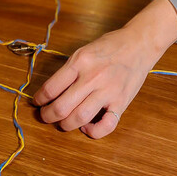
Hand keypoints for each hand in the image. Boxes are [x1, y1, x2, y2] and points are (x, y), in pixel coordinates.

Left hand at [32, 26, 157, 139]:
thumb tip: (51, 92)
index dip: (39, 99)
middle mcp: (92, 77)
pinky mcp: (121, 102)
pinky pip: (106, 126)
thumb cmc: (110, 46)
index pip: (51, 88)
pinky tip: (87, 127)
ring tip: (62, 123)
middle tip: (45, 116)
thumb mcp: (84, 51)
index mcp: (80, 62)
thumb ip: (69, 70)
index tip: (37, 102)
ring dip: (65, 125)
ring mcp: (108, 91)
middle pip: (61, 107)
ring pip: (79, 118)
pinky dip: (93, 132)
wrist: (139, 43)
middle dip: (48, 116)